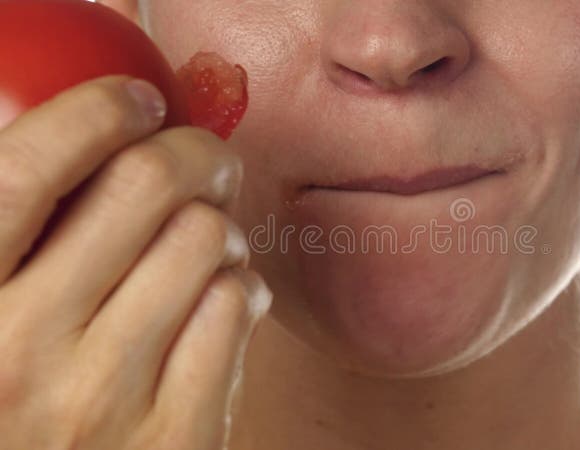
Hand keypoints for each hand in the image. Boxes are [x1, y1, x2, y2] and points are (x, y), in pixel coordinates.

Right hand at [0, 76, 270, 449]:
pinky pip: (237, 308)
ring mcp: (102, 399)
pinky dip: (242, 288)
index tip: (136, 100)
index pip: (24, 172)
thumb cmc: (20, 408)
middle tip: (208, 160)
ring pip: (205, 240)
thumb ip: (17, 238)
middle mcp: (18, 353)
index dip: (91, 114)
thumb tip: (96, 146)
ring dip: (222, 227)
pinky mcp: (176, 437)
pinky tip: (224, 300)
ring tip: (211, 244)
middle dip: (194, 151)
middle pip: (143, 185)